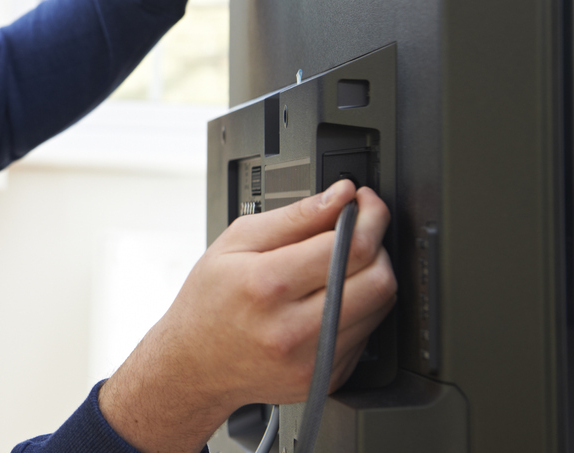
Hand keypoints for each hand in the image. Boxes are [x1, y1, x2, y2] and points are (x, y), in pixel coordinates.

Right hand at [98, 179, 396, 452]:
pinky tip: (328, 300)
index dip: (369, 216)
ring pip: (380, 307)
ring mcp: (313, 359)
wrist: (194, 363)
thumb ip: (294, 216)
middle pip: (378, 279)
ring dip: (371, 275)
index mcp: (267, 284)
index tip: (366, 203)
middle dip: (377, 244)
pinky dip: (358, 308)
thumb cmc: (209, 300)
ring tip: (340, 265)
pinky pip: (367, 332)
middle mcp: (293, 328)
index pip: (349, 246)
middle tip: (360, 230)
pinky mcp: (327, 377)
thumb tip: (340, 196)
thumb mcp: (236, 241)